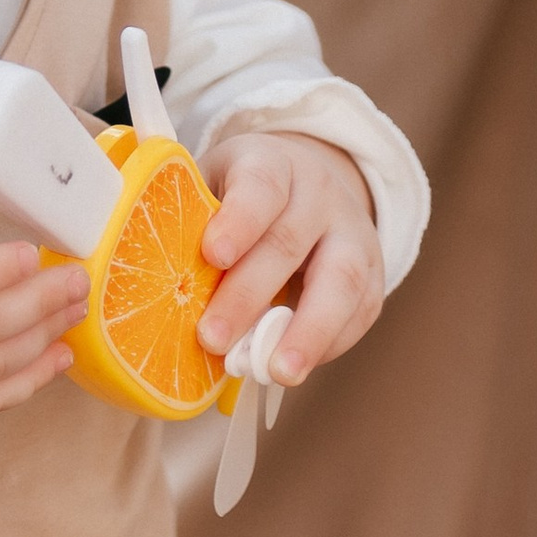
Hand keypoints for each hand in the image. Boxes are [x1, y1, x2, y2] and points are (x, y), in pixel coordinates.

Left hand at [196, 134, 384, 385]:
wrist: (308, 187)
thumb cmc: (240, 200)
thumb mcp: (210, 188)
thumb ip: (189, 226)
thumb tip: (162, 286)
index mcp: (272, 163)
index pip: (261, 185)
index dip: (239, 220)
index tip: (214, 255)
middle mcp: (319, 192)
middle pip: (290, 240)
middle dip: (249, 295)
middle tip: (213, 339)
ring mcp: (353, 232)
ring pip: (342, 279)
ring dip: (308, 331)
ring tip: (277, 372)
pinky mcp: (373, 272)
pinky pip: (361, 310)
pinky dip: (329, 343)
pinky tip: (294, 365)